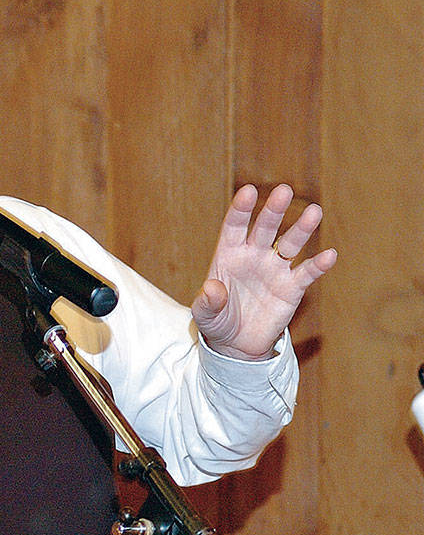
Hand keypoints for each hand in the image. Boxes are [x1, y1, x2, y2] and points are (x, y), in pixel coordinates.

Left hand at [190, 184, 336, 360]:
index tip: (248, 192)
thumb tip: (212, 288)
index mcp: (229, 254)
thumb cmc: (216, 321)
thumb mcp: (204, 314)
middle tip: (284, 191)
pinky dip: (318, 265)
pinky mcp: (292, 288)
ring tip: (314, 212)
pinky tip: (329, 255)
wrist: (236, 343)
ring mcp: (274, 269)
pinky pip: (306, 273)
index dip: (241, 209)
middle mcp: (254, 256)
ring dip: (301, 229)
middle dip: (274, 211)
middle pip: (265, 228)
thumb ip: (207, 301)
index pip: (234, 227)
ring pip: (290, 244)